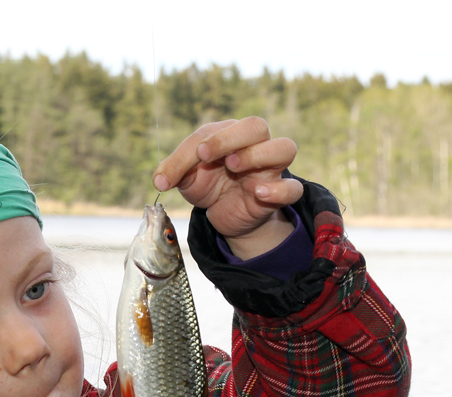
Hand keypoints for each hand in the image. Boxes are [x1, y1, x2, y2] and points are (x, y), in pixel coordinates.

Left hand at [152, 118, 302, 259]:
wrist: (223, 214)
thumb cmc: (208, 185)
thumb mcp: (186, 178)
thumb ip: (172, 173)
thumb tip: (158, 181)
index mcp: (231, 135)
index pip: (222, 128)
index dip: (208, 139)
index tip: (196, 154)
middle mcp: (255, 145)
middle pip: (257, 126)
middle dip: (231, 138)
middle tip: (207, 155)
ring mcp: (270, 169)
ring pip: (284, 148)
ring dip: (259, 154)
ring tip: (233, 167)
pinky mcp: (278, 193)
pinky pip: (293, 188)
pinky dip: (279, 189)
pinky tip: (258, 192)